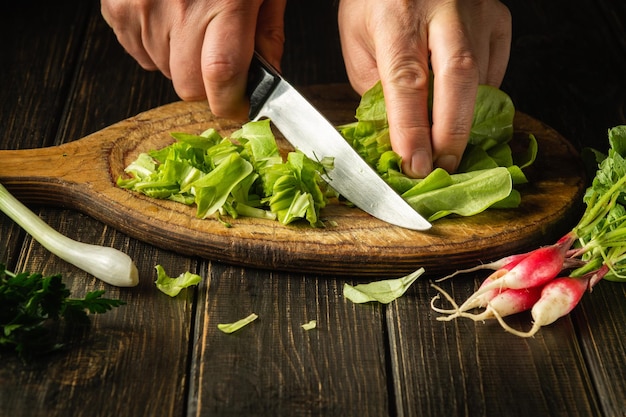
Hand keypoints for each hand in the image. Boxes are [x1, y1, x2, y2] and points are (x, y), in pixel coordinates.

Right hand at [101, 0, 286, 119]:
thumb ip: (268, 32)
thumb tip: (266, 77)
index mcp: (226, 0)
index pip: (221, 74)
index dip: (230, 104)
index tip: (239, 108)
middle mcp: (180, 6)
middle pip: (188, 85)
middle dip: (207, 86)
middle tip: (219, 65)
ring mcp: (143, 6)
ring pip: (163, 71)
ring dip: (181, 62)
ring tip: (194, 26)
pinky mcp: (117, 5)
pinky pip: (138, 52)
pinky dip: (155, 47)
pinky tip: (170, 19)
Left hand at [338, 0, 510, 177]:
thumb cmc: (376, 1)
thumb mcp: (358, 40)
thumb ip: (377, 87)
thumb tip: (400, 134)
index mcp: (398, 17)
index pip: (407, 82)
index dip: (412, 130)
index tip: (415, 164)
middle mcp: (444, 11)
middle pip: (458, 80)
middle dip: (452, 133)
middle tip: (445, 167)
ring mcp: (478, 13)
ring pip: (481, 80)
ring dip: (465, 120)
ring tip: (449, 145)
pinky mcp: (499, 19)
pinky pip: (495, 72)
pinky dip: (480, 98)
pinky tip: (461, 107)